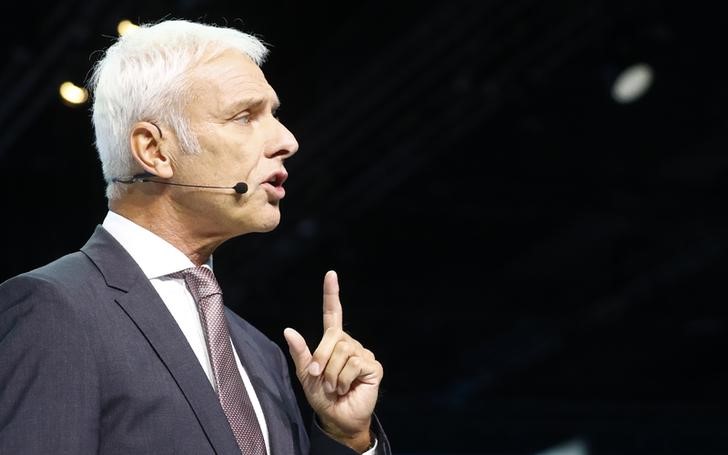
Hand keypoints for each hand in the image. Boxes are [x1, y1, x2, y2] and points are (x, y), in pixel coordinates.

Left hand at [283, 270, 382, 451]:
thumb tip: (289, 330)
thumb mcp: (305, 376)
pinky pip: (353, 364)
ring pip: (343, 351)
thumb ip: (300, 354)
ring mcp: (363, 353)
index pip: (333, 314)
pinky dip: (343, 379)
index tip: (331, 275)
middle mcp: (350, 344)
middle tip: (318, 377)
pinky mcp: (372, 366)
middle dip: (321, 358)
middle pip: (333, 337)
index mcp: (333, 343)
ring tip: (334, 386)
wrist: (337, 418)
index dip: (331, 294)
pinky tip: (346, 388)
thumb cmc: (322, 398)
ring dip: (331, 373)